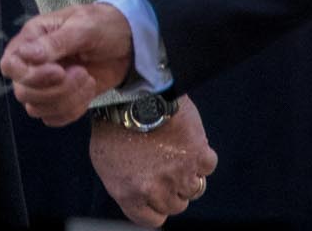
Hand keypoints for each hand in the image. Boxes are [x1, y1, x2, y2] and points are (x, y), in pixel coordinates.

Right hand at [0, 2, 134, 123]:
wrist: (129, 43)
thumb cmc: (103, 25)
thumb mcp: (83, 27)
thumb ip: (56, 43)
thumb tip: (27, 54)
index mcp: (32, 38)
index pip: (10, 64)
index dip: (30, 75)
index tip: (59, 71)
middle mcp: (34, 63)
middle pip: (23, 91)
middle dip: (55, 90)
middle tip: (82, 73)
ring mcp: (46, 84)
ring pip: (37, 109)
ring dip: (66, 100)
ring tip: (87, 80)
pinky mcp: (61, 99)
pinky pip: (53, 118)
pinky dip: (72, 111)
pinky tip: (87, 93)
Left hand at [88, 99, 217, 226]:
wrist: (131, 92)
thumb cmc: (113, 122)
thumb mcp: (104, 159)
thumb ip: (122, 185)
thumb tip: (137, 197)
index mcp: (129, 194)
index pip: (153, 219)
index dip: (155, 206)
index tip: (155, 192)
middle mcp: (155, 190)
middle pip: (176, 205)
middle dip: (171, 188)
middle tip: (163, 164)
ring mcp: (179, 175)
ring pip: (194, 189)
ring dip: (187, 172)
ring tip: (174, 150)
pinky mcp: (198, 156)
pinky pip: (207, 166)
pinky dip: (201, 154)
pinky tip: (187, 140)